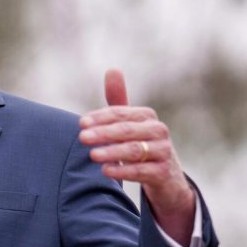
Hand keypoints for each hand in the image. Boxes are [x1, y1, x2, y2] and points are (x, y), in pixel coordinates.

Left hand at [79, 69, 195, 244]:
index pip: (120, 114)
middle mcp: (158, 131)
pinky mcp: (163, 172)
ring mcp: (163, 152)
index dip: (100, 118)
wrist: (166, 177)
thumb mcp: (129, 123)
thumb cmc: (140, 144)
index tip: (81, 124)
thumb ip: (118, 101)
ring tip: (92, 155)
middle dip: (103, 133)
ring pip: (134, 150)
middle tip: (82, 138)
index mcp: (146, 116)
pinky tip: (106, 171)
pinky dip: (123, 170)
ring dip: (112, 152)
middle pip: (127, 130)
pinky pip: (141, 171)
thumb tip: (112, 69)